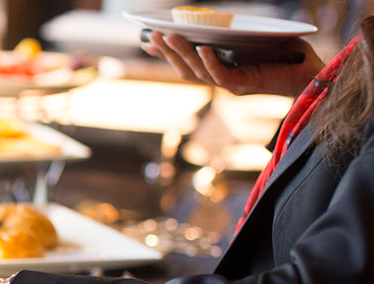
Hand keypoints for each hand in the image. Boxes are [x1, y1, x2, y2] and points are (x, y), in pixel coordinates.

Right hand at [142, 31, 321, 97]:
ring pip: (197, 73)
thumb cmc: (288, 56)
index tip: (147, 41)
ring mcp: (232, 84)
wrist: (313, 75)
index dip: (166, 54)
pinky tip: (203, 48)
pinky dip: (210, 62)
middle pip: (185, 70)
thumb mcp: (256, 40)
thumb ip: (236, 35)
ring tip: (169, 36)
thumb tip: (215, 21)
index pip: (187, 64)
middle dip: (167, 52)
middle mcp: (222, 80)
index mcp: (222, 70)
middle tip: (151, 35)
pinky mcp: (245, 84)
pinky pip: (222, 75)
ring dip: (182, 55)